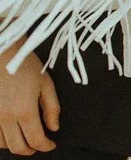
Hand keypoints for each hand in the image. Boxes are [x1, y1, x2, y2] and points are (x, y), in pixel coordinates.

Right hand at [0, 36, 59, 154]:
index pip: (36, 140)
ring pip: (1, 144)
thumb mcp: (46, 83)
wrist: (3, 53)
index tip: (51, 144)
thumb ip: (52, 108)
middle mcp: (5, 117)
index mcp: (24, 110)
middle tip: (39, 145)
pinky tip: (10, 131)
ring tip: (25, 138)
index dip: (46, 146)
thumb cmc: (24, 65)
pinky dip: (1, 138)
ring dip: (15, 145)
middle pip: (17, 147)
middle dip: (30, 150)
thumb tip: (54, 127)